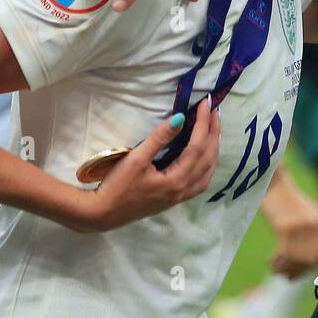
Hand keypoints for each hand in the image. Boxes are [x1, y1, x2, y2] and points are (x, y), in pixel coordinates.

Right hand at [77, 101, 221, 231]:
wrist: (103, 213)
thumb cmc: (117, 186)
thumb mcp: (136, 159)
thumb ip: (159, 138)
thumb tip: (180, 118)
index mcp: (176, 180)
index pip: (198, 147)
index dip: (204, 123)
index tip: (205, 104)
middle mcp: (183, 189)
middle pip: (208, 158)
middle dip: (214, 133)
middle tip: (214, 111)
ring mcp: (180, 197)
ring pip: (208, 172)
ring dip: (214, 149)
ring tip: (213, 130)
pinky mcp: (174, 199)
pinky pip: (201, 181)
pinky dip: (207, 165)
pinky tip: (204, 156)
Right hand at [262, 172, 317, 278]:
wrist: (272, 182)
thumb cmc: (286, 201)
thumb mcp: (307, 215)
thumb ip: (312, 236)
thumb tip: (307, 264)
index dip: (312, 266)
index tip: (299, 272)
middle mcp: (317, 225)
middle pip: (312, 259)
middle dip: (298, 270)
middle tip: (285, 275)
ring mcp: (301, 227)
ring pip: (297, 259)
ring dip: (285, 268)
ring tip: (274, 268)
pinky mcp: (285, 228)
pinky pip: (284, 255)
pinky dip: (276, 262)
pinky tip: (269, 261)